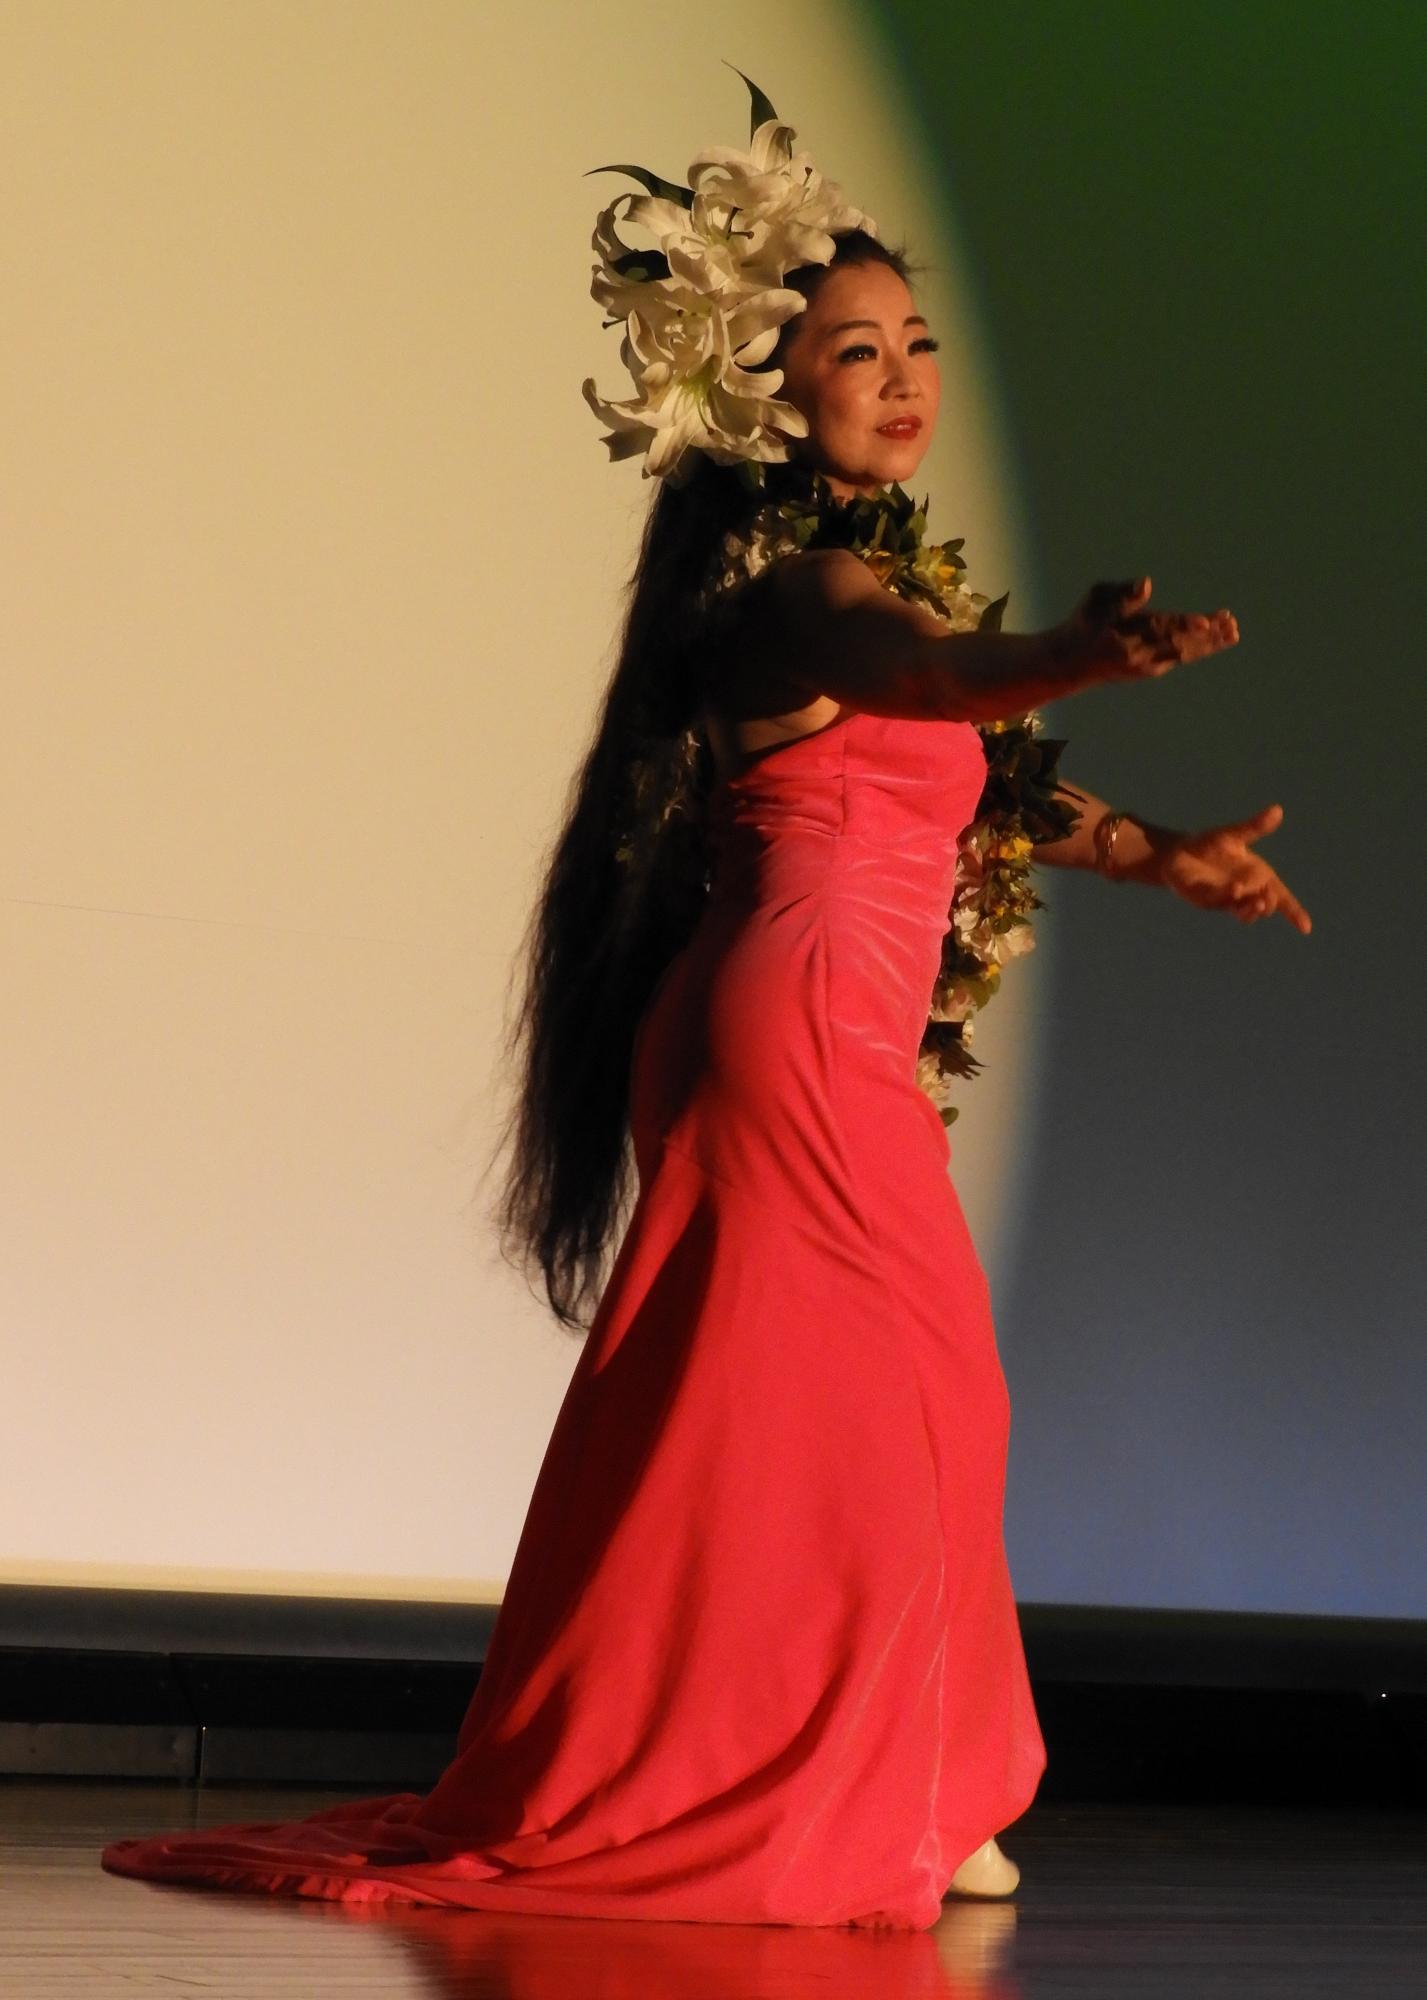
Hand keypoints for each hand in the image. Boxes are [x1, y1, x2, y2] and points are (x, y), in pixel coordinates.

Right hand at [1050, 576, 1238, 692]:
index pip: (1160, 628)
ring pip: (1183, 654)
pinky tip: (1217, 637)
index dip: (1185, 625)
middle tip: (1231, 623)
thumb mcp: (1095, 599)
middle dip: (1207, 635)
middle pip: (1179, 644)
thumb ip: (1122, 592)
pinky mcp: (1151, 671)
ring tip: (1233, 631)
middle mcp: (1138, 655)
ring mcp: (1146, 666)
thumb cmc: (1086, 622)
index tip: (1207, 622)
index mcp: (1124, 635)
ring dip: (1210, 643)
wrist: (1072, 662)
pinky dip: (1200, 648)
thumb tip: (1146, 584)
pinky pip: (1181, 658)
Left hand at [1151, 803, 1311, 933]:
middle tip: (1268, 899)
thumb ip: (1254, 827)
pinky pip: (1220, 902)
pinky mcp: (1206, 900)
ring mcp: (1226, 900)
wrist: (1177, 852)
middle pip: (1265, 906)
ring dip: (1252, 910)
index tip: (1306, 928)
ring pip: (1244, 913)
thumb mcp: (1233, 835)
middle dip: (1269, 905)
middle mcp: (1246, 892)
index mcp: (1258, 877)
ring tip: (1258, 902)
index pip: (1281, 897)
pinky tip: (1235, 889)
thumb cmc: (1209, 845)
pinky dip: (1229, 896)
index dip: (1294, 913)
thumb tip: (1277, 810)